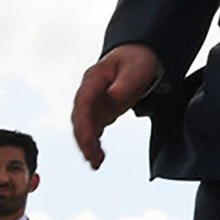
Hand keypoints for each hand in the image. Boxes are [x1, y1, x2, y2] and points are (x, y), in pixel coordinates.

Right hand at [70, 43, 160, 168]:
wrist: (139, 55)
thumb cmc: (138, 60)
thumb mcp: (136, 68)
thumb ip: (125, 82)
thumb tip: (113, 95)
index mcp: (93, 80)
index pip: (83, 103)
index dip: (83, 123)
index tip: (87, 140)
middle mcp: (88, 93)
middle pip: (79, 119)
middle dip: (84, 140)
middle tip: (93, 159)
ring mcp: (93, 103)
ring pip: (84, 127)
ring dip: (87, 146)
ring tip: (96, 163)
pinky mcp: (100, 112)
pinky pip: (93, 130)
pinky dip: (94, 144)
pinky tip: (98, 160)